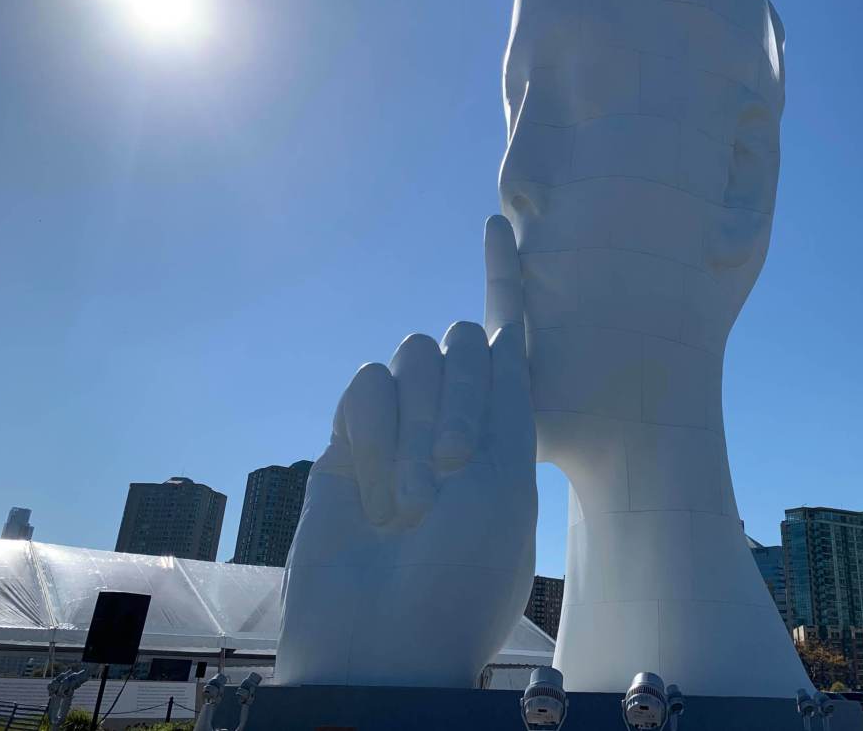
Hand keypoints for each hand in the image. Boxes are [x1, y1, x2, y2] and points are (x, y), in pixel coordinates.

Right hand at [275, 215, 536, 687]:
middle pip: (458, 342)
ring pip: (410, 360)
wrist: (384, 638)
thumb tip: (499, 328)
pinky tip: (375, 496)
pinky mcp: (351, 436)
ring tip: (412, 506)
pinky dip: (374, 436)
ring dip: (413, 429)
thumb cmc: (461, 571)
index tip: (498, 223)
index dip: (507, 279)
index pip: (510, 339)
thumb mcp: (506, 480)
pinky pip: (365, 387)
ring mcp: (402, 426)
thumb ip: (500, 398)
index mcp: (509, 427)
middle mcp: (455, 416)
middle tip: (451, 472)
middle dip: (458, 399)